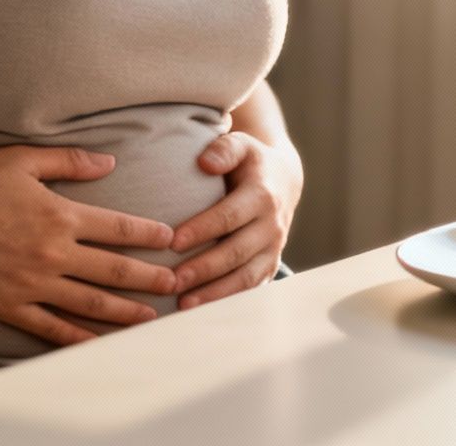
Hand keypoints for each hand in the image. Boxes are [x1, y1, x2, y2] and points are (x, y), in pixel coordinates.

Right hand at [0, 146, 179, 346]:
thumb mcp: (22, 160)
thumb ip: (70, 162)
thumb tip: (109, 162)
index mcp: (59, 215)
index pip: (118, 228)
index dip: (148, 234)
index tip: (170, 239)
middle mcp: (52, 253)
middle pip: (114, 270)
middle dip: (149, 278)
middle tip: (175, 285)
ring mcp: (31, 284)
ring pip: (90, 303)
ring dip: (124, 312)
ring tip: (149, 319)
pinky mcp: (7, 306)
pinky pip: (50, 328)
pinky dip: (77, 339)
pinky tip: (97, 344)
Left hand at [167, 131, 303, 309]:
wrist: (284, 182)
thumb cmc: (250, 163)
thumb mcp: (242, 145)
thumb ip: (224, 149)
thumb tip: (205, 162)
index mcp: (262, 195)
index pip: (229, 216)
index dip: (202, 229)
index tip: (173, 241)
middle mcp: (272, 225)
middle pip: (236, 252)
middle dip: (203, 269)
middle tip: (171, 281)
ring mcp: (274, 249)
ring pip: (246, 277)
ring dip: (215, 293)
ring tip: (183, 304)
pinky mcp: (271, 266)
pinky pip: (251, 289)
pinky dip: (227, 302)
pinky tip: (202, 311)